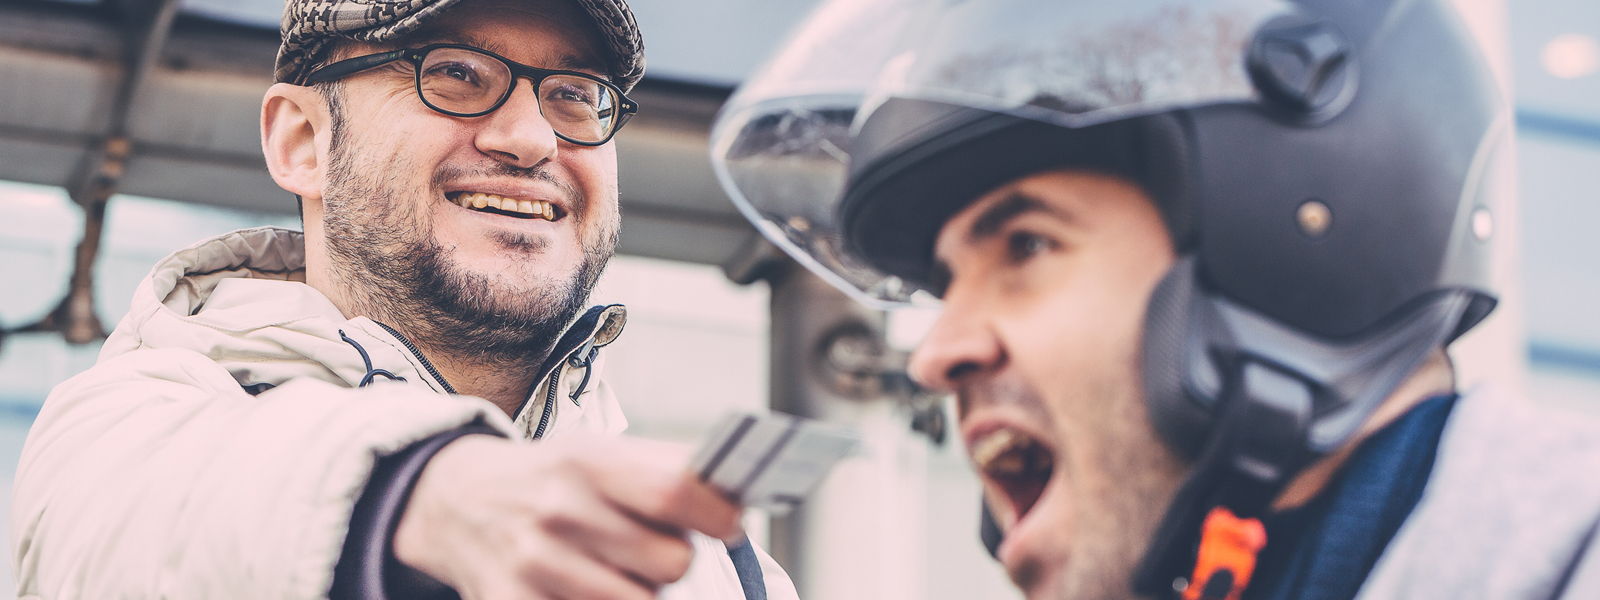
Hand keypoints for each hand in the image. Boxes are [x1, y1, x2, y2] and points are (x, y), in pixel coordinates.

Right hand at [392, 434, 742, 599]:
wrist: (458, 502)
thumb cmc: (549, 480)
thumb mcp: (598, 452)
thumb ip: (666, 468)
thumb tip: (736, 494)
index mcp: (587, 462)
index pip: (676, 493)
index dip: (719, 515)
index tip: (729, 524)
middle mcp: (559, 512)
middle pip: (671, 563)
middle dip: (675, 560)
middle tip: (653, 548)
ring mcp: (536, 565)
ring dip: (642, 592)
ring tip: (616, 569)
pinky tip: (587, 587)